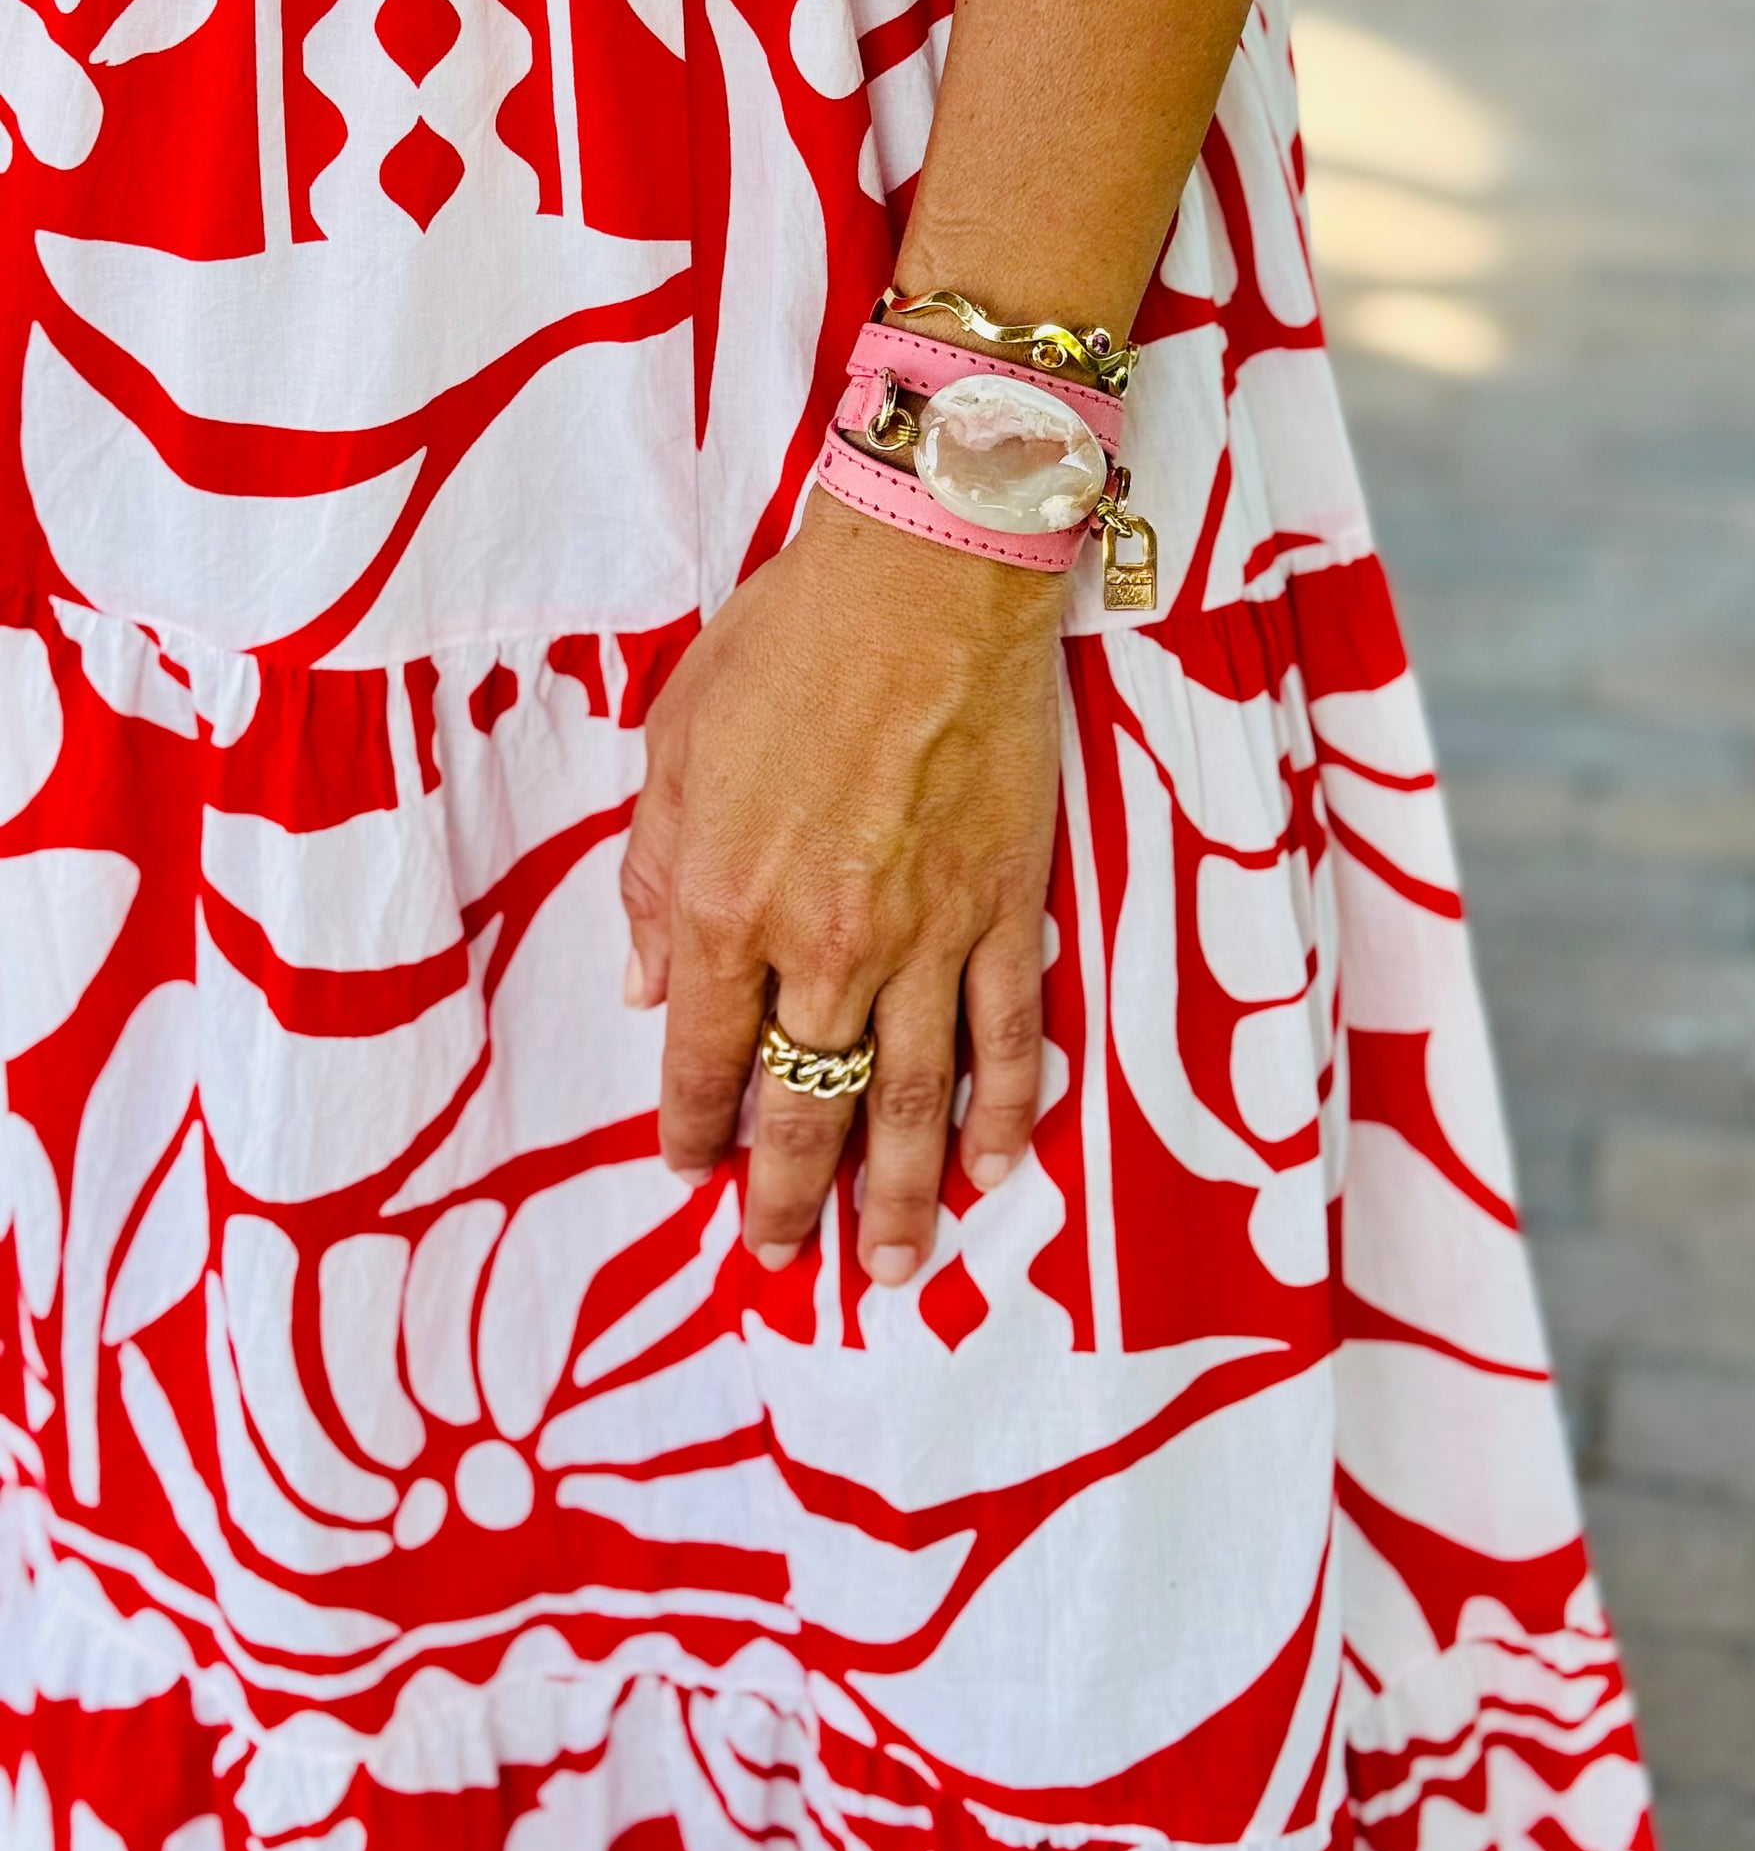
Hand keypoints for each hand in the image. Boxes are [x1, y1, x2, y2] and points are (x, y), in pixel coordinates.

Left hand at [620, 488, 1066, 1284]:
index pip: (705, 1057)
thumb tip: (648, 988)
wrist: (926, 581)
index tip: (692, 1172)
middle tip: (784, 1261)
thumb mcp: (674, 749)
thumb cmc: (788, 645)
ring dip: (904, 1195)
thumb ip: (655, 879)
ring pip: (914, 1098)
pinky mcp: (1010, 908)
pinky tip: (1000, 1167)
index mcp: (728, 906)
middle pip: (809, 1106)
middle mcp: (826, 945)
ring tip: (894, 1269)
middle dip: (792, 1198)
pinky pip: (1009, 1035)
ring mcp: (929, 936)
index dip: (696, 1128)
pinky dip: (1006, 1110)